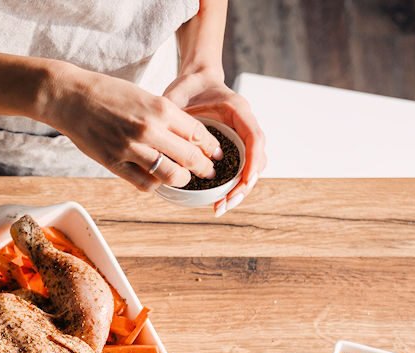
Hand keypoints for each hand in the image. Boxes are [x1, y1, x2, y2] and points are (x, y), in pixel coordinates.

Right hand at [39, 64, 224, 191]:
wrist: (71, 98)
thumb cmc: (108, 93)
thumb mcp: (144, 96)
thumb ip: (166, 116)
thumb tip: (187, 137)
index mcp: (160, 109)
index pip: (198, 133)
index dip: (211, 147)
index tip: (216, 153)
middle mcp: (149, 130)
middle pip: (189, 158)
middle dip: (204, 168)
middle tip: (208, 172)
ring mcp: (130, 149)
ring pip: (170, 175)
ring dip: (181, 180)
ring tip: (183, 179)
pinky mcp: (114, 163)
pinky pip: (144, 183)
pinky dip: (154, 185)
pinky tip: (156, 180)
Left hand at [164, 69, 266, 215]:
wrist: (195, 82)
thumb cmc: (187, 87)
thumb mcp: (177, 95)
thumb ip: (172, 109)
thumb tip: (158, 133)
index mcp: (239, 110)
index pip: (255, 139)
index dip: (251, 162)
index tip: (243, 182)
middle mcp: (245, 126)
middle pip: (257, 161)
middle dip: (243, 186)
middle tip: (224, 204)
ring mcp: (242, 139)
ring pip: (251, 169)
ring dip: (238, 191)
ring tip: (219, 207)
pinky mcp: (234, 148)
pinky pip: (240, 170)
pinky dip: (232, 187)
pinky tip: (217, 201)